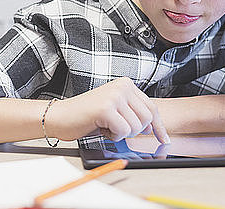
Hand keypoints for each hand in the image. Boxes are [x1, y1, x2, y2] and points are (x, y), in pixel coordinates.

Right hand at [46, 77, 169, 143]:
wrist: (60, 116)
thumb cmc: (87, 116)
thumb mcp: (115, 110)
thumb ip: (133, 113)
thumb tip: (156, 129)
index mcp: (126, 84)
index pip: (151, 108)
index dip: (158, 126)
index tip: (163, 139)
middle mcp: (122, 86)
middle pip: (147, 118)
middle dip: (134, 131)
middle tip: (116, 128)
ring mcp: (114, 96)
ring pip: (136, 127)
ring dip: (121, 133)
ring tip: (105, 125)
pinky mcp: (106, 108)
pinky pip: (123, 131)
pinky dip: (113, 136)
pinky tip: (100, 128)